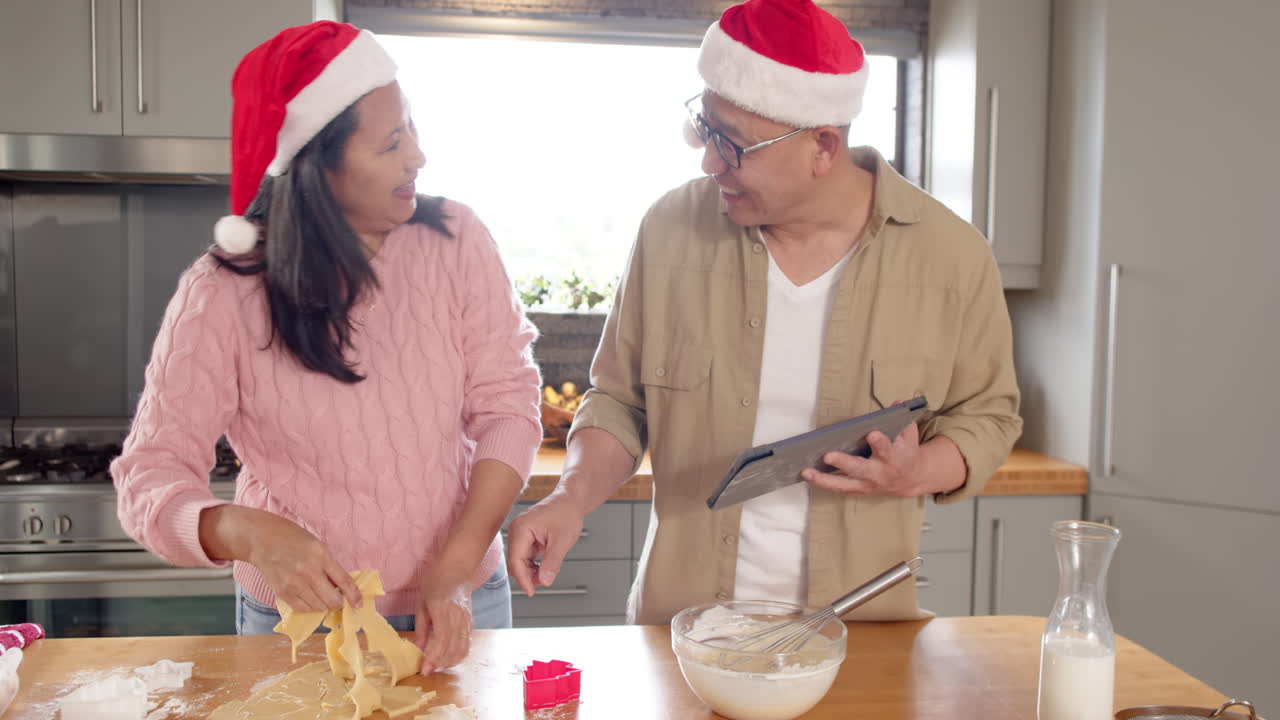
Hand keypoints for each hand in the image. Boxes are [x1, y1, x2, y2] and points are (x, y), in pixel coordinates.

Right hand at [230, 508, 361, 612]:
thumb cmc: (292, 538)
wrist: (261, 539)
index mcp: (321, 555)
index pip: (344, 581)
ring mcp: (294, 584)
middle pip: (332, 600)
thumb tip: (341, 587)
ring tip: (321, 595)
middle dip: (338, 602)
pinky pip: (302, 608)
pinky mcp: (282, 592)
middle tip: (337, 598)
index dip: (354, 595)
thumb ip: (329, 565)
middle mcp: (309, 571)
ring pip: (318, 607)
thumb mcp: (317, 545)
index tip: (359, 603)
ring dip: (324, 605)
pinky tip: (310, 598)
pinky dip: (310, 607)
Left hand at [414, 567, 472, 673]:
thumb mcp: (421, 603)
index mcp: (443, 610)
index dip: (433, 658)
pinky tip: (449, 658)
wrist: (457, 568)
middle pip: (452, 648)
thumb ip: (421, 627)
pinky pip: (468, 643)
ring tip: (437, 666)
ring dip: (450, 661)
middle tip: (427, 670)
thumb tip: (418, 649)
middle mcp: (458, 617)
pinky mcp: (471, 621)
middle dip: (440, 663)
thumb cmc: (436, 582)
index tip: (424, 669)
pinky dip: (459, 655)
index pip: (441, 641)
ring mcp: (467, 620)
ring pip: (462, 648)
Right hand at [505, 494, 584, 596]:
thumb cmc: (567, 513)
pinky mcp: (526, 537)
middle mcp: (516, 530)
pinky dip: (534, 565)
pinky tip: (544, 568)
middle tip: (544, 583)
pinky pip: (526, 556)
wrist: (571, 500)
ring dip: (531, 572)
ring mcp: (520, 533)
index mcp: (521, 528)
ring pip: (520, 561)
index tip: (532, 591)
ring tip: (547, 575)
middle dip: (527, 576)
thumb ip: (552, 562)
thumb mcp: (563, 540)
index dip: (523, 579)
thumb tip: (544, 582)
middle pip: (515, 562)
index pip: (515, 561)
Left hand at [803, 422, 931, 496]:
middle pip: (860, 469)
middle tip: (828, 455)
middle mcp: (879, 473)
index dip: (880, 442)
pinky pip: (839, 489)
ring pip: (845, 484)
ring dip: (824, 479)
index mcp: (894, 458)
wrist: (911, 479)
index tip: (872, 434)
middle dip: (844, 462)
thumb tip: (897, 404)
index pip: (886, 449)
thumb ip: (903, 420)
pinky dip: (823, 484)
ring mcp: (868, 483)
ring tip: (806, 472)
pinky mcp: (859, 490)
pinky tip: (808, 476)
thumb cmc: (906, 452)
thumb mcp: (909, 435)